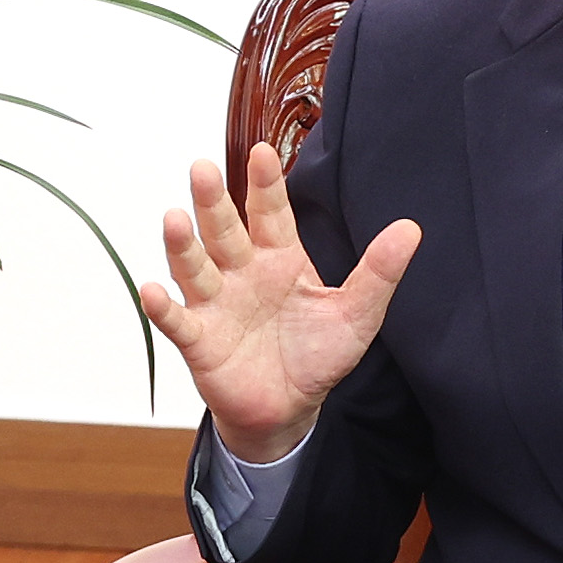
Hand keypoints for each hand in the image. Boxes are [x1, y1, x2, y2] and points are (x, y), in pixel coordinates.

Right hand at [135, 139, 422, 468]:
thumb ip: (378, 272)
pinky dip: (162, 307)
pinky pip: (177, 321)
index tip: (261, 152)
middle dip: (213, 202)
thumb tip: (411, 229)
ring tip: (175, 220)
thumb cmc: (317, 356)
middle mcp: (242, 273)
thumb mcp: (356, 314)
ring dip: (183, 245)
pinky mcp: (200, 341)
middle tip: (203, 169)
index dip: (265, 185)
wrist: (289, 410)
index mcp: (279, 258)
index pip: (271, 214)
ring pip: (195, 268)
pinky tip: (151, 290)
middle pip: (223, 231)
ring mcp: (217, 305)